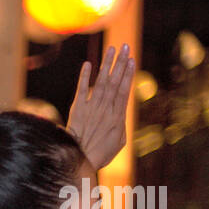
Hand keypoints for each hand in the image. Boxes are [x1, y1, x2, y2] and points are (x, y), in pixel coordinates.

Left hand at [66, 44, 136, 170]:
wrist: (79, 161)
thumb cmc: (101, 154)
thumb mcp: (119, 141)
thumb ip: (121, 123)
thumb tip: (123, 111)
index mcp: (117, 117)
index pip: (124, 91)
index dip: (128, 74)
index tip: (132, 59)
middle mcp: (105, 110)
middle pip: (114, 83)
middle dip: (120, 63)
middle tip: (125, 47)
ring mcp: (90, 109)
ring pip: (100, 83)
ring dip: (106, 65)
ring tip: (111, 49)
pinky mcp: (77, 110)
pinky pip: (81, 91)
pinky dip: (84, 77)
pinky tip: (88, 64)